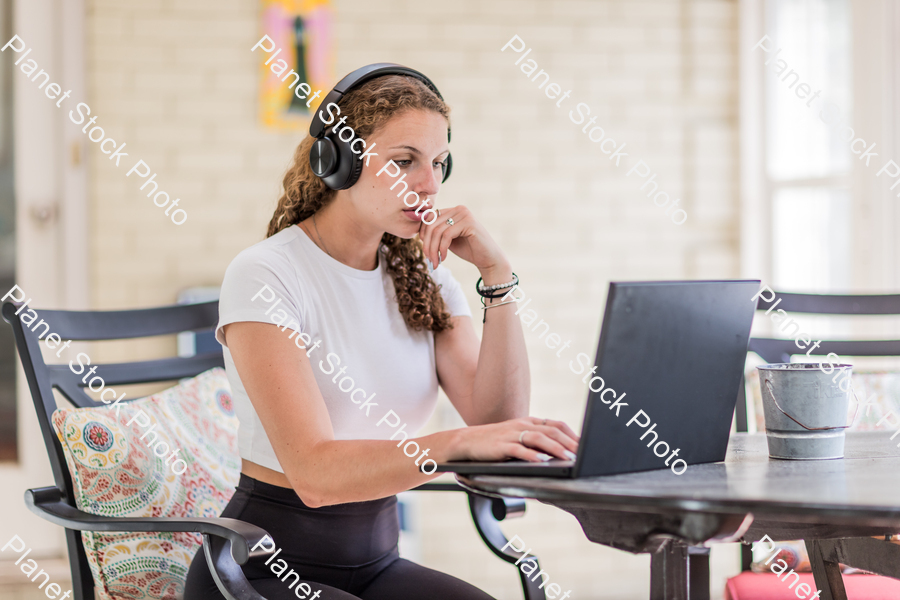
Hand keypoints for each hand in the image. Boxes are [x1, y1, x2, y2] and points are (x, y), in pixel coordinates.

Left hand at [418, 203, 508, 277]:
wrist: (488, 259)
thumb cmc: (468, 250)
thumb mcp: (448, 239)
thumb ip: (437, 233)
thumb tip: (419, 232)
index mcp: (453, 210)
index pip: (429, 217)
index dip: (423, 234)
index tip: (425, 250)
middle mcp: (459, 209)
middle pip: (431, 224)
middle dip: (427, 244)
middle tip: (429, 260)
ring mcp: (464, 214)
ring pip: (437, 231)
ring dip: (433, 249)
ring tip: (435, 262)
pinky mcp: (469, 223)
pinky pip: (447, 235)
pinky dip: (442, 248)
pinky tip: (444, 258)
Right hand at [454, 417, 579, 462]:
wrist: (466, 441)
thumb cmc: (494, 442)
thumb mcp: (517, 436)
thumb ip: (535, 441)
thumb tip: (558, 452)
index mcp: (528, 422)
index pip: (556, 425)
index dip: (572, 434)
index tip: (586, 445)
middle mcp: (522, 425)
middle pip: (551, 431)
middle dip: (570, 442)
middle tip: (583, 453)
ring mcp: (511, 434)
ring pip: (538, 438)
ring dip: (555, 448)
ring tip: (568, 457)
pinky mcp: (501, 446)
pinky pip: (519, 449)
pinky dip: (531, 455)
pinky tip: (541, 461)